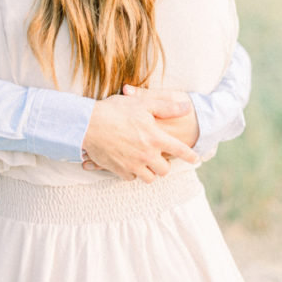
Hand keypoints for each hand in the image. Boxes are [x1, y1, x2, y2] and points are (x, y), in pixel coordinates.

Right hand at [81, 89, 198, 182]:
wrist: (86, 124)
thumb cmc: (114, 111)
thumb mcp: (142, 104)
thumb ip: (167, 107)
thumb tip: (187, 107)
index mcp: (155, 138)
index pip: (180, 150)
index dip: (190, 155)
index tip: (195, 158)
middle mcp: (147, 154)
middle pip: (164, 170)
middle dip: (163, 165)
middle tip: (158, 158)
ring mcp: (133, 164)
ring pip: (149, 177)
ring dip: (148, 171)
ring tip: (143, 162)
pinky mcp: (119, 170)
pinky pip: (131, 177)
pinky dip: (132, 172)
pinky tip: (128, 163)